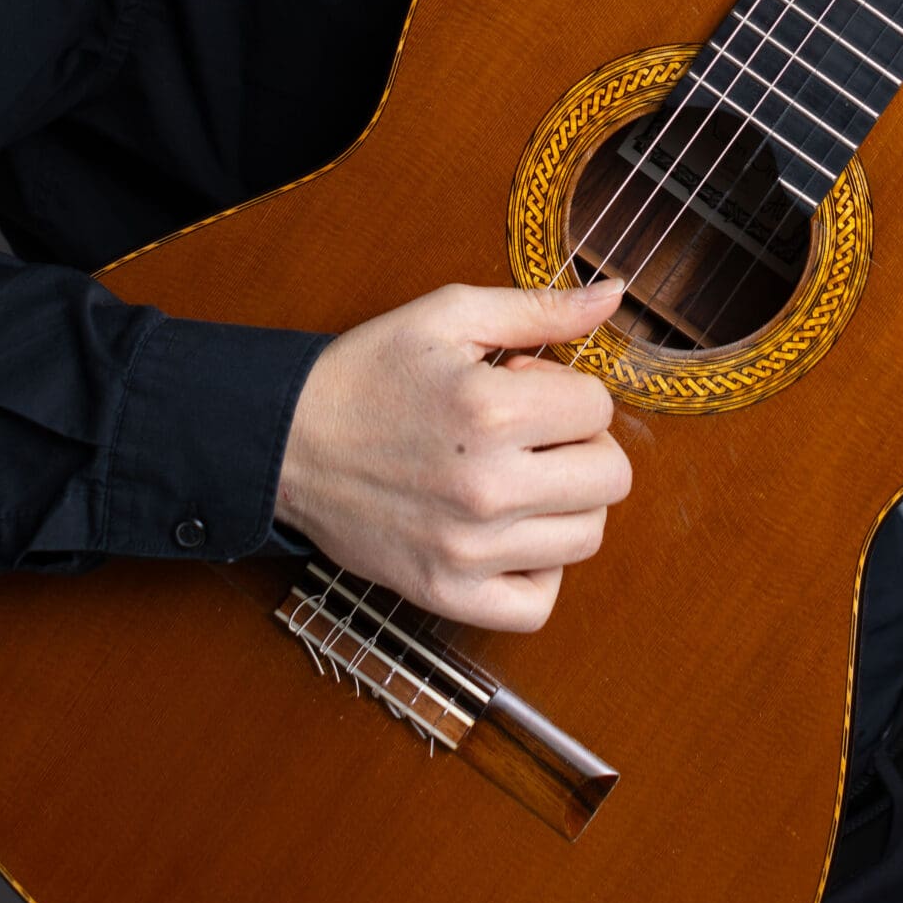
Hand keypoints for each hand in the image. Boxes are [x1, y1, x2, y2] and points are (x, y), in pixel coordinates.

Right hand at [274, 277, 631, 630]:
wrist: (288, 442)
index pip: (599, 407)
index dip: (568, 387)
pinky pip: (537, 606)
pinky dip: (540, 572)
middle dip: (583, 443)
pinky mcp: (445, 594)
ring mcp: (467, 551)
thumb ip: (540, 308)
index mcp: (490, 411)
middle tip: (532, 430)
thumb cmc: (369, 371)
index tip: (524, 384)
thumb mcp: (450, 315)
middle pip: (610, 478)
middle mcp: (486, 489)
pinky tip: (513, 533)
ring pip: (586, 538)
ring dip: (567, 501)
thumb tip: (614, 296)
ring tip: (520, 475)